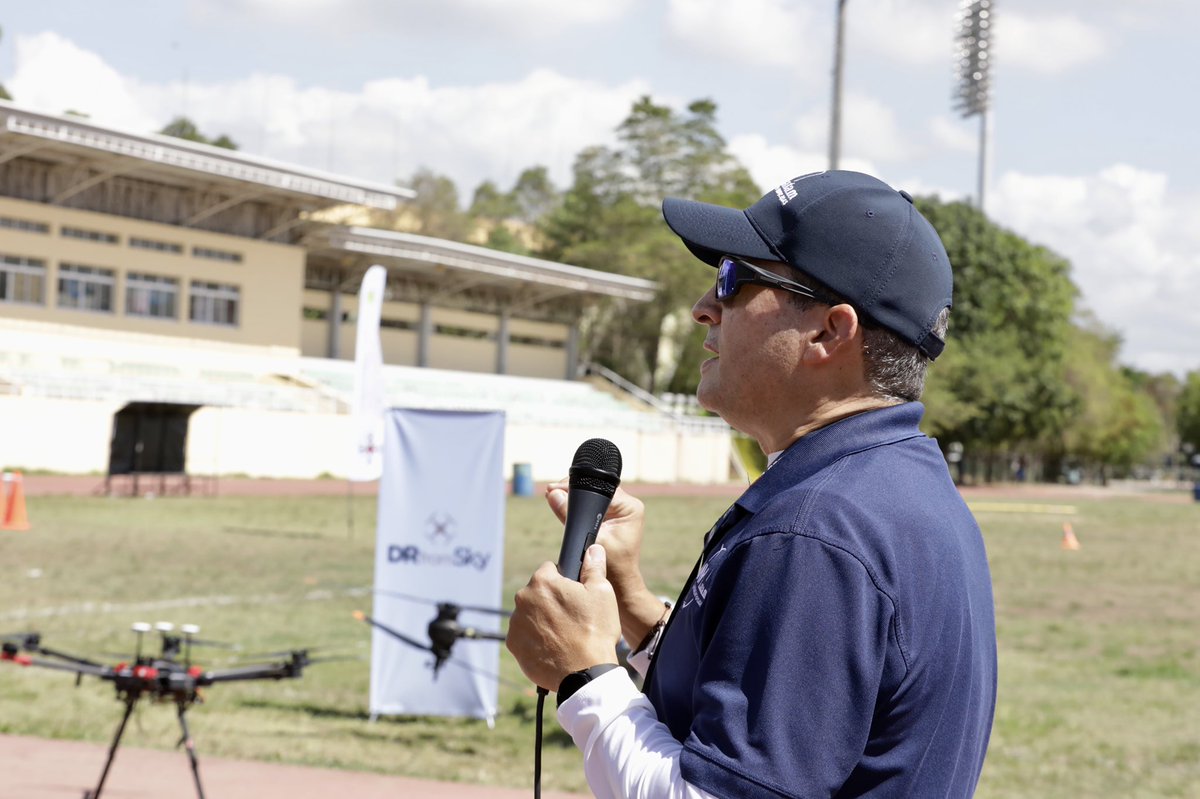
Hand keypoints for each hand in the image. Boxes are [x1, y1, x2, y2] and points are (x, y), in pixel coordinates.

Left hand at [506, 545, 620, 691]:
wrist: (585, 673)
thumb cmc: (595, 631)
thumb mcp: (602, 593)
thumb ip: (594, 567)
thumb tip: (593, 549)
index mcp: (542, 582)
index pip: (550, 569)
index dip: (564, 580)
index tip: (574, 594)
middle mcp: (522, 600)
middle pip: (537, 592)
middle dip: (551, 600)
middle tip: (571, 617)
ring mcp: (516, 624)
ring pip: (530, 614)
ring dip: (542, 619)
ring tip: (564, 634)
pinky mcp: (514, 645)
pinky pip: (524, 635)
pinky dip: (535, 639)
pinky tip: (553, 646)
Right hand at [545, 483, 665, 646]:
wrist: (620, 586)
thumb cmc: (613, 568)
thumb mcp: (591, 540)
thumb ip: (571, 516)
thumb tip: (553, 494)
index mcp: (629, 508)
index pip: (600, 487)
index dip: (576, 486)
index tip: (555, 487)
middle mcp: (626, 506)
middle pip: (595, 489)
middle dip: (572, 490)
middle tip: (550, 491)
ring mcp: (618, 511)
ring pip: (591, 496)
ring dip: (573, 497)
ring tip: (552, 496)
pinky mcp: (609, 518)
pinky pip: (591, 506)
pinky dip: (577, 507)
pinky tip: (561, 504)